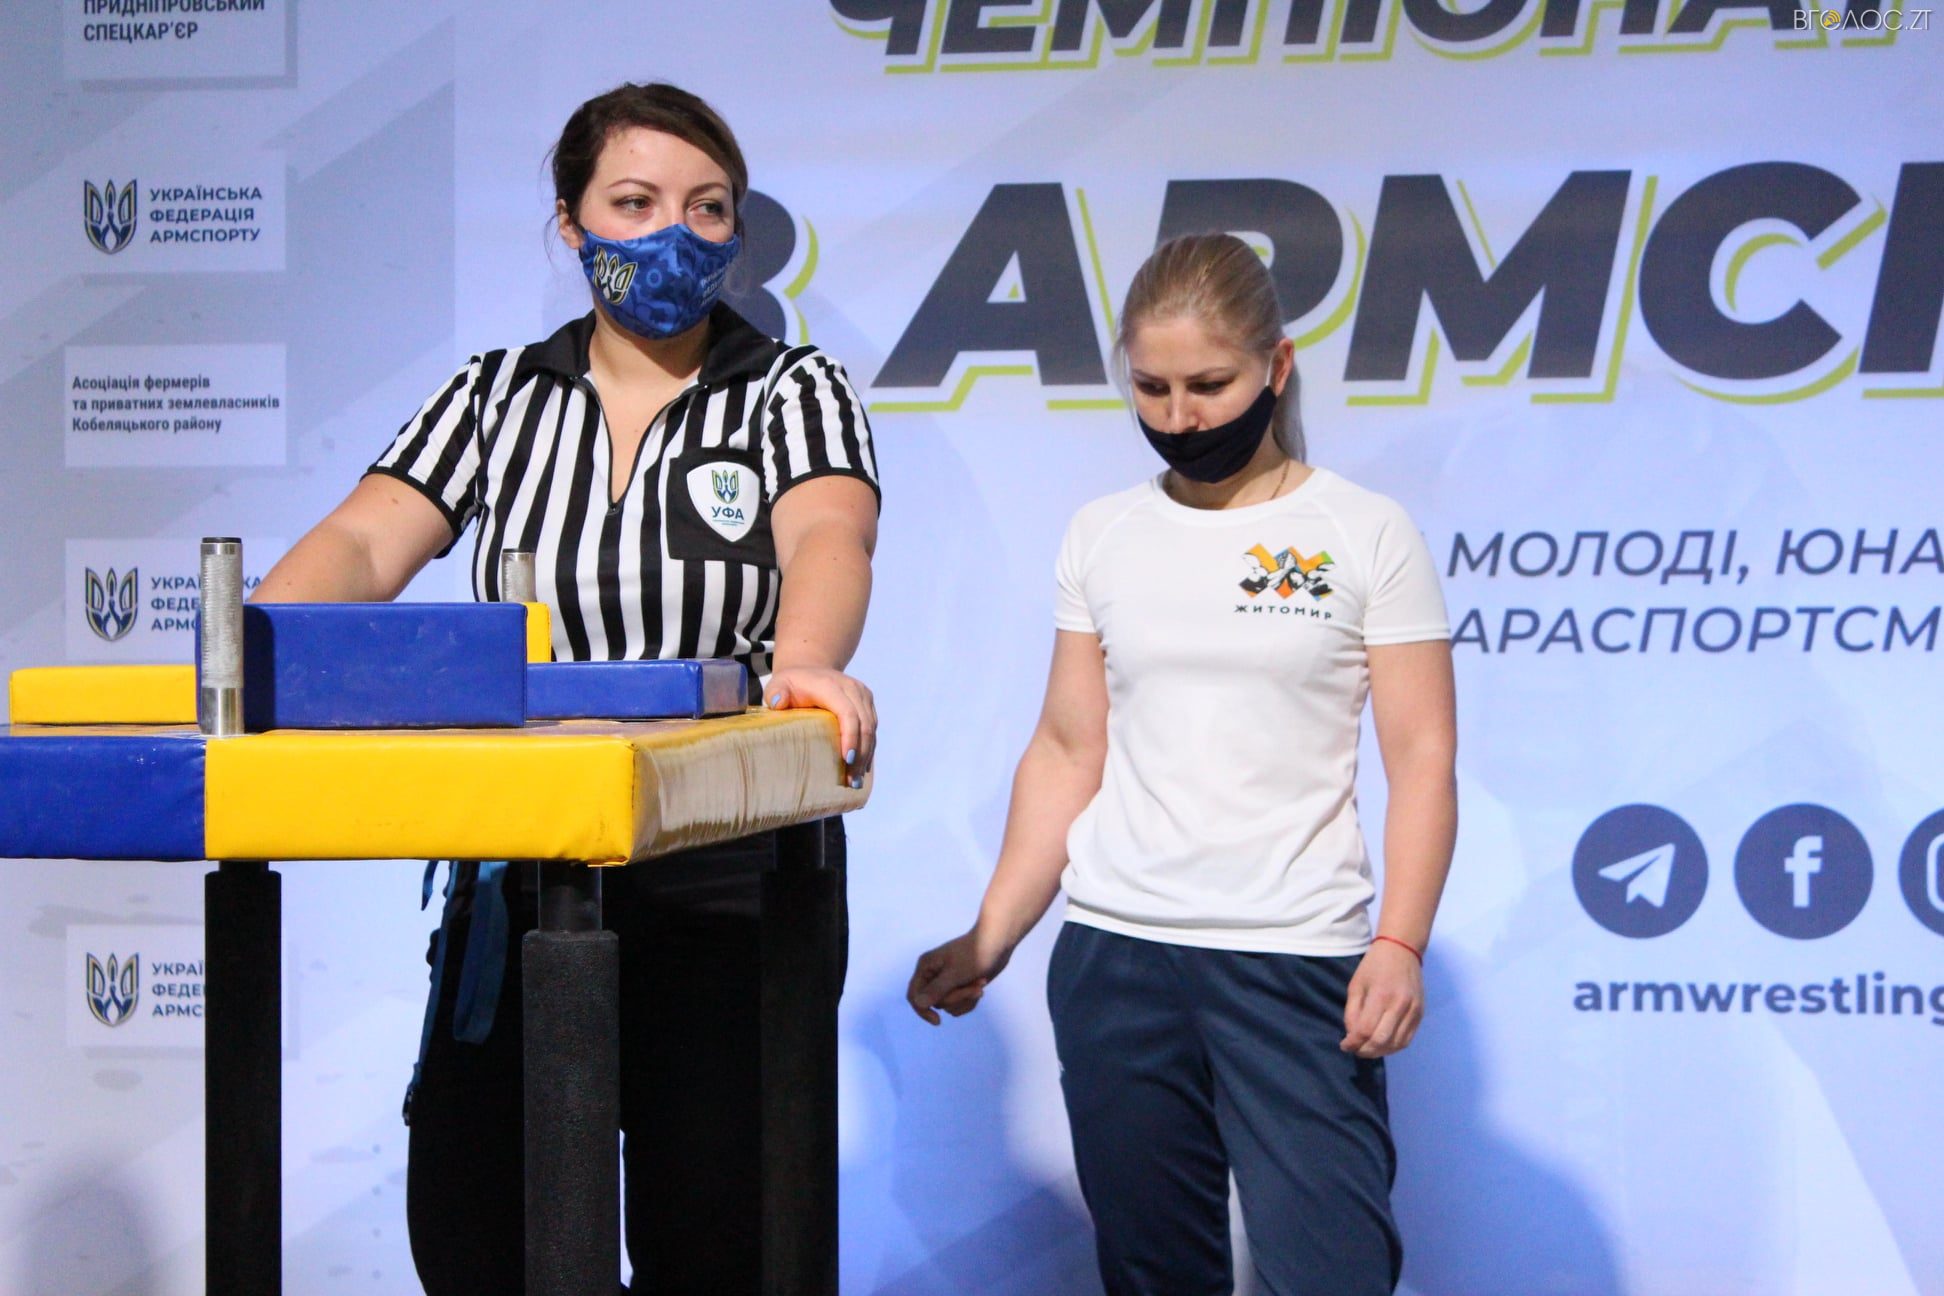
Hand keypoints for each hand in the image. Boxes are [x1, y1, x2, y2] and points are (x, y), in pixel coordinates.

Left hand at [766, 666, 875, 787]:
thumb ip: (775, 692)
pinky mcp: (868, 705)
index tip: (846, 760)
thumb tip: (778, 703)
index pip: (848, 712)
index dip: (850, 737)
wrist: (810, 669)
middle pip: (865, 724)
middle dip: (860, 754)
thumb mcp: (778, 684)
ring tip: (855, 781)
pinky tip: (862, 769)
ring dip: (866, 756)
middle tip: (851, 781)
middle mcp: (853, 688)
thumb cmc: (791, 684)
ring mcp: (863, 696)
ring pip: (872, 729)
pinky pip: (873, 729)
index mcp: (832, 685)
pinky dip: (868, 750)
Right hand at [907, 927, 1013, 1025]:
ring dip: (966, 998)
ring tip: (980, 983)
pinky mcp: (959, 986)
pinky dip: (971, 999)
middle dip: (957, 998)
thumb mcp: (955, 973)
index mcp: (926, 967)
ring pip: (949, 1006)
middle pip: (936, 1002)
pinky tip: (981, 985)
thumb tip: (919, 1003)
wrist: (998, 943)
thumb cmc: (975, 953)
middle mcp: (933, 975)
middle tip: (974, 986)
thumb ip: (936, 989)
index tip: (937, 1021)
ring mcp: (946, 981)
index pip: (914, 996)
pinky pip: (960, 1005)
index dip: (922, 1010)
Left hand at [1340, 939, 1424, 1057]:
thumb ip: (1352, 1012)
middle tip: (1355, 1049)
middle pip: (1381, 1041)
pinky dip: (1394, 1047)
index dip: (1353, 1043)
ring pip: (1396, 1044)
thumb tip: (1352, 1036)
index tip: (1344, 1045)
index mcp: (1381, 996)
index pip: (1366, 1030)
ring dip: (1379, 1052)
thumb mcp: (1356, 985)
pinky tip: (1382, 1045)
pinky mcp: (1420, 1014)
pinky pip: (1407, 1039)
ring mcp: (1413, 1011)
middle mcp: (1400, 1005)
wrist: (1402, 950)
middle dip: (1365, 1051)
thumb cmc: (1374, 966)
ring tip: (1367, 1049)